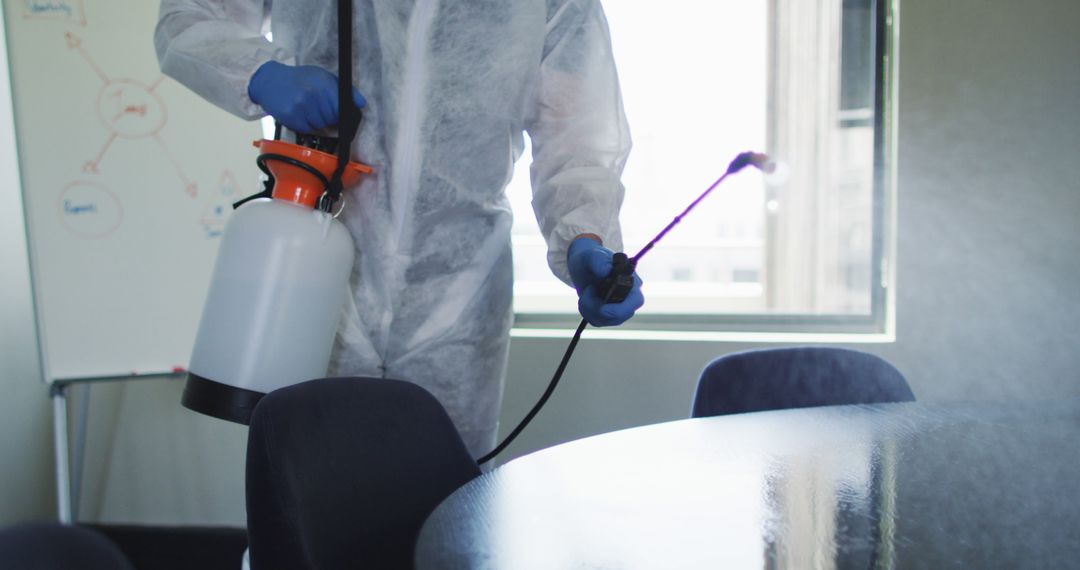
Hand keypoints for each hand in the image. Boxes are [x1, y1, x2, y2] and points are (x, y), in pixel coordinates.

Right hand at [247, 61, 365, 133]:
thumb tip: (361, 104)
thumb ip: (344, 89)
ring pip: (320, 126)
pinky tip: (299, 113)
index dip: (339, 113)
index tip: (334, 112)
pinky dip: (305, 125)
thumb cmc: (300, 79)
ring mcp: (301, 106)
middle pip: (332, 119)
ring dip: (316, 122)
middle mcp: (313, 94)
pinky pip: (307, 129)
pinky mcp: (291, 116)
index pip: (342, 108)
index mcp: (324, 83)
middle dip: (327, 117)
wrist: (270, 80)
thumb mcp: (323, 77)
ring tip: (306, 109)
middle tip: (316, 107)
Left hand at [567, 236, 643, 326]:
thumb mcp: (592, 255)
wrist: (584, 266)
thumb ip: (599, 260)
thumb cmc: (592, 258)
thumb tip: (605, 272)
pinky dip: (586, 311)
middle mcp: (628, 297)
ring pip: (605, 320)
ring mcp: (619, 308)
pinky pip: (597, 321)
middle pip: (619, 316)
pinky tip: (585, 298)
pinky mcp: (608, 315)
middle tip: (587, 290)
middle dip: (598, 308)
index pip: (635, 301)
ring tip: (586, 290)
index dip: (620, 309)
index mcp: (631, 281)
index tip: (602, 307)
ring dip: (589, 308)